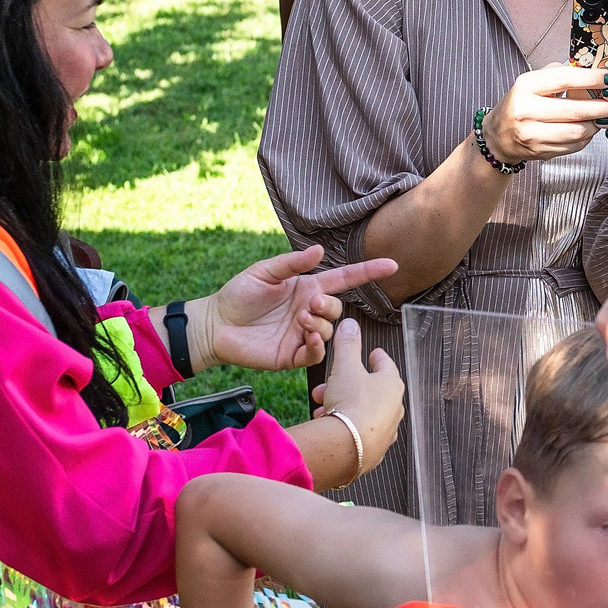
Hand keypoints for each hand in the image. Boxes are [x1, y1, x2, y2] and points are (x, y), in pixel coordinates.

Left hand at [195, 246, 398, 372]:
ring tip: (300, 320)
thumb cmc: (238, 295)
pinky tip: (307, 337)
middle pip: (338, 309)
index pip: (344, 280)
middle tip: (310, 304)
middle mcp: (309, 312)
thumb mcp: (264, 272)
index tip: (391, 265)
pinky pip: (316, 354)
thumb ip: (291, 263)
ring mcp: (303, 335)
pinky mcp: (293, 356)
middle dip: (330, 306)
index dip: (368, 272)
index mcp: (307, 288)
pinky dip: (317, 346)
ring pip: (329, 332)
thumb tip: (319, 251)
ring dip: (320, 324)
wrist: (216, 324)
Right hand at [310, 318, 404, 479]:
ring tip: (323, 405)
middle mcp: (394, 408)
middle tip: (329, 384)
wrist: (349, 446)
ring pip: (362, 410)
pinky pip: (358, 431)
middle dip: (346, 384)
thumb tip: (350, 326)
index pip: (386, 365)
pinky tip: (329, 423)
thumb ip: (348, 345)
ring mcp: (386, 430)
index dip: (377, 357)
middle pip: (370, 389)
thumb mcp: (345, 367)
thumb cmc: (352, 404)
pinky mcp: (374, 449)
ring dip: (342, 404)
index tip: (373, 354)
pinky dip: (345, 424)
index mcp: (392, 385)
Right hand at [483, 63, 607, 165]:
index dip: (591, 79)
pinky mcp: (541, 152)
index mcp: (525, 86)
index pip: (565, 79)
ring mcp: (533, 135)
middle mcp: (527, 111)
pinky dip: (588, 137)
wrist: (499, 136)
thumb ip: (559, 75)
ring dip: (597, 123)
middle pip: (576, 110)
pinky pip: (574, 146)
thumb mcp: (533, 82)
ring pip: (578, 131)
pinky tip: (592, 128)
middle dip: (604, 106)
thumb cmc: (522, 103)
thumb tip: (593, 72)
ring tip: (607, 115)